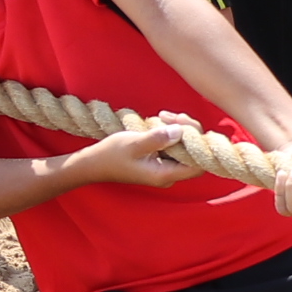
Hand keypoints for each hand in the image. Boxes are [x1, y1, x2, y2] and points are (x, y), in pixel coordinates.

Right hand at [70, 120, 203, 189]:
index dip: (197, 143)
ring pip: (185, 147)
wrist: (93, 164)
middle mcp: (169, 174)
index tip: (182, 125)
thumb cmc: (110, 155)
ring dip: (178, 129)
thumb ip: (158, 138)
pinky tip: (160, 122)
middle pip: (194, 153)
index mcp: (164, 175)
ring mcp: (165, 168)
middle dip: (187, 130)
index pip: (198, 164)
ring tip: (163, 116)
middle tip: (170, 116)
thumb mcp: (133, 143)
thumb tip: (180, 131)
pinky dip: (170, 132)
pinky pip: (174, 146)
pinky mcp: (160, 161)